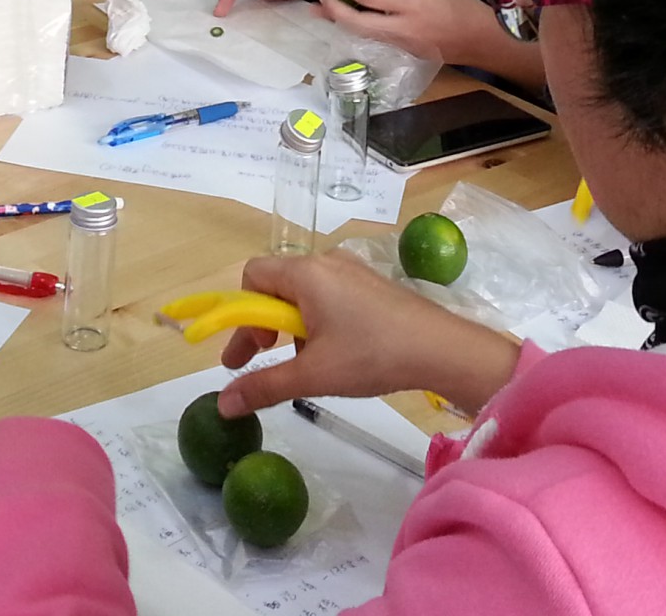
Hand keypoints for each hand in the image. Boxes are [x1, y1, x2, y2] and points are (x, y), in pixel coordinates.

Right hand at [212, 251, 520, 419]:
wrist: (441, 349)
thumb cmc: (372, 355)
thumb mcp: (313, 375)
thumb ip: (264, 386)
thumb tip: (223, 403)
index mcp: (305, 273)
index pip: (252, 275)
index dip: (241, 314)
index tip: (247, 354)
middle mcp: (326, 262)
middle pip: (275, 283)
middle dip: (263, 322)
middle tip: (266, 358)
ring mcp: (352, 270)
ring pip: (303, 291)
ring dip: (292, 324)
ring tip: (306, 361)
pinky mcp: (371, 284)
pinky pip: (328, 294)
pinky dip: (317, 320)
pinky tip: (335, 352)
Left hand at [314, 0, 519, 72]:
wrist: (481, 40)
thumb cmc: (459, 6)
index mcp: (411, 5)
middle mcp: (402, 28)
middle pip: (357, 23)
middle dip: (333, 9)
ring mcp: (401, 45)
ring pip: (361, 34)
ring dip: (340, 21)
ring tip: (323, 8)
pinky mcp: (401, 54)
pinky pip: (372, 39)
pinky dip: (356, 28)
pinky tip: (347, 19)